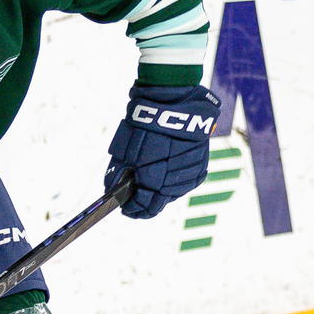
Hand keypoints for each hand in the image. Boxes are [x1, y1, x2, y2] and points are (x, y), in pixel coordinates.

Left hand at [106, 82, 219, 218]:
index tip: (126, 210)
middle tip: (136, 203)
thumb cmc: (144, 124)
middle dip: (146, 204)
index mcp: (152, 179)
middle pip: (159, 203)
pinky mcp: (201, 165)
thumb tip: (112, 191)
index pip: (142, 206)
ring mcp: (189, 174)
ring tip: (151, 187)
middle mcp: (173, 180)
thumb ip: (118, 174)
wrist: (174, 103)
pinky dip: (176, 181)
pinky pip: (187, 181)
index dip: (132, 210)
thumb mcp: (123, 150)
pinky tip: (167, 177)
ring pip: (173, 193)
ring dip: (162, 193)